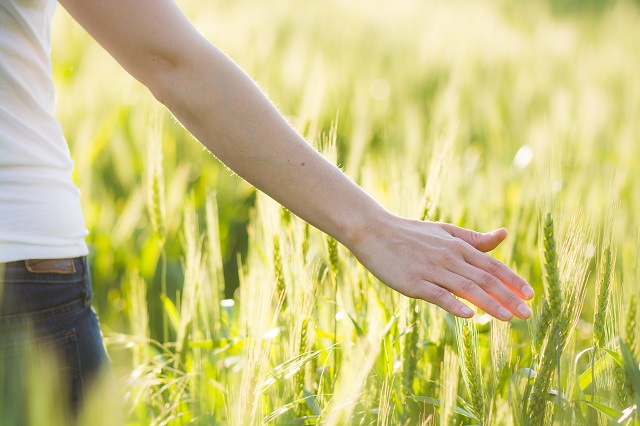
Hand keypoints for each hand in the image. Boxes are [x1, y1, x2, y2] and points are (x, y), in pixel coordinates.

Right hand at [347, 213, 533, 320]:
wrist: (373, 231)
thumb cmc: (410, 233)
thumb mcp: (444, 231)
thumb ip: (474, 239)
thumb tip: (503, 234)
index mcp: (457, 246)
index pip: (492, 266)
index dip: (512, 281)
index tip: (530, 296)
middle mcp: (448, 257)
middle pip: (484, 279)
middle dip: (508, 297)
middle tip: (527, 315)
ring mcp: (431, 270)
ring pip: (466, 288)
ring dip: (489, 304)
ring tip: (508, 318)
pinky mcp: (413, 282)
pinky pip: (438, 295)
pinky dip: (454, 304)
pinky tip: (469, 315)